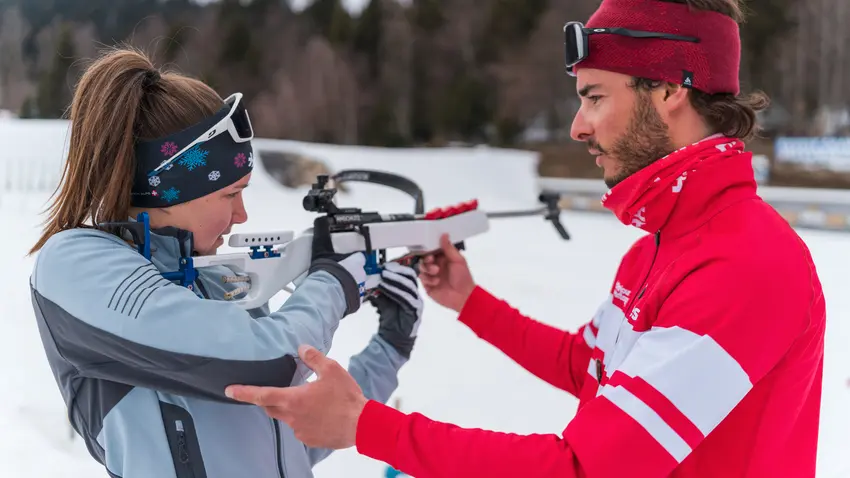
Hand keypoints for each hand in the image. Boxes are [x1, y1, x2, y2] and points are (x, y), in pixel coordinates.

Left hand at [225, 345, 366, 449]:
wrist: (362, 425)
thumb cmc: (346, 398)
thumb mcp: (332, 370)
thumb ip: (313, 357)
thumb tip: (302, 348)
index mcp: (294, 399)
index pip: (262, 395)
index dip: (243, 392)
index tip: (229, 390)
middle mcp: (292, 417)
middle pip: (272, 407)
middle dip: (269, 399)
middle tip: (278, 390)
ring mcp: (300, 431)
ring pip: (288, 417)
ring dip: (293, 408)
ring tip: (313, 401)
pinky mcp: (310, 440)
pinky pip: (300, 428)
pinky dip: (305, 419)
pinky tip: (321, 413)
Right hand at [309, 216, 365, 315]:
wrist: (327, 296)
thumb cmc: (327, 272)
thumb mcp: (322, 250)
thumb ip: (322, 235)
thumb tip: (320, 221)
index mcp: (357, 262)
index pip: (359, 256)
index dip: (351, 257)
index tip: (345, 259)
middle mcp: (362, 275)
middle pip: (357, 270)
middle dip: (348, 271)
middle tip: (336, 272)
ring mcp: (360, 290)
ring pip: (355, 284)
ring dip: (347, 284)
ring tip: (334, 285)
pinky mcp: (356, 302)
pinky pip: (352, 297)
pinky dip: (346, 296)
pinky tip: (336, 295)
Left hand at [369, 262, 422, 357]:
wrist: (394, 338)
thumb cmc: (390, 319)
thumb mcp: (383, 300)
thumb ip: (381, 289)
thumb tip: (371, 277)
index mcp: (409, 290)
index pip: (407, 273)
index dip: (397, 267)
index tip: (385, 264)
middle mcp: (415, 294)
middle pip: (410, 277)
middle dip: (397, 270)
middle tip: (384, 268)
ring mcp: (417, 302)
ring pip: (409, 286)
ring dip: (395, 279)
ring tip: (383, 275)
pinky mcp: (415, 311)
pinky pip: (407, 298)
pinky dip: (395, 291)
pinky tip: (385, 287)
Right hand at [418, 234, 475, 311]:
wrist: (463, 297)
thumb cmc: (463, 278)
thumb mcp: (458, 260)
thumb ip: (449, 248)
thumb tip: (444, 234)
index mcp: (443, 258)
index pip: (431, 250)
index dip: (429, 249)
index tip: (431, 250)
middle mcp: (436, 266)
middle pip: (424, 258)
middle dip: (427, 259)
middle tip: (432, 261)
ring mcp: (431, 276)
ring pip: (421, 268)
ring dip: (428, 269)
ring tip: (437, 272)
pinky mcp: (427, 285)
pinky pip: (422, 279)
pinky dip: (428, 279)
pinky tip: (437, 282)